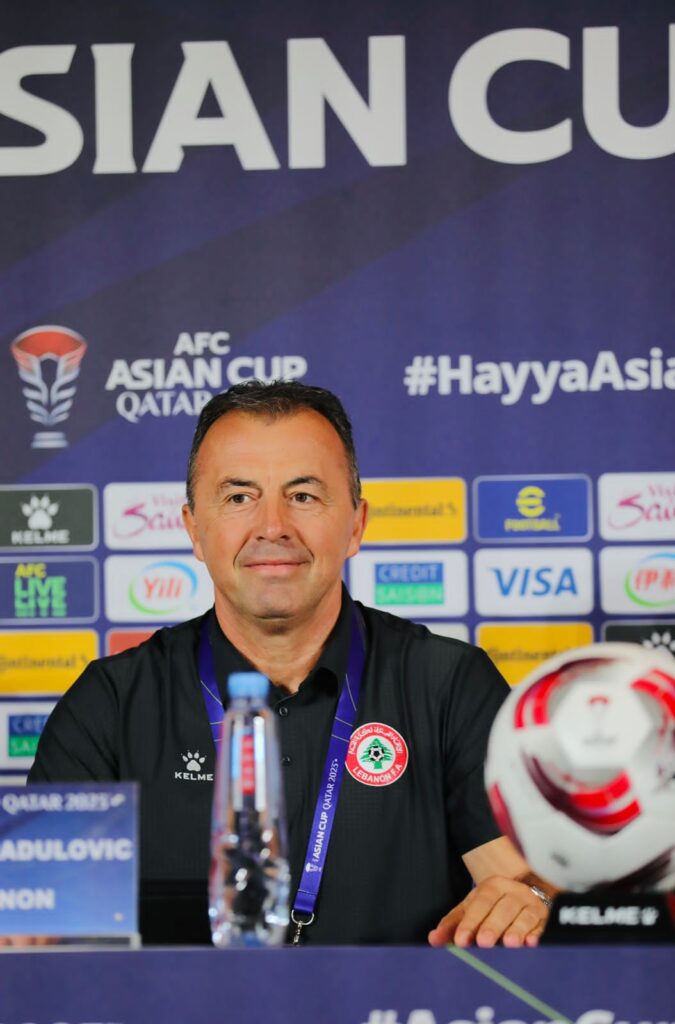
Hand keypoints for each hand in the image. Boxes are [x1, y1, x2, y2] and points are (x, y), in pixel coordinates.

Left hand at [428, 875, 548, 948]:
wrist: (522, 892)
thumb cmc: (493, 906)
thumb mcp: (472, 909)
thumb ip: (453, 924)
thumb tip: (433, 939)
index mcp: (493, 886)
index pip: (480, 903)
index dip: (470, 922)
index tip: (461, 940)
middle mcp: (514, 892)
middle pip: (503, 908)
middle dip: (493, 926)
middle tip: (483, 942)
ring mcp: (532, 905)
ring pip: (525, 916)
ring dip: (517, 930)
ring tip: (509, 943)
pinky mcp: (546, 919)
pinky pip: (543, 926)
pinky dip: (538, 935)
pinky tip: (532, 943)